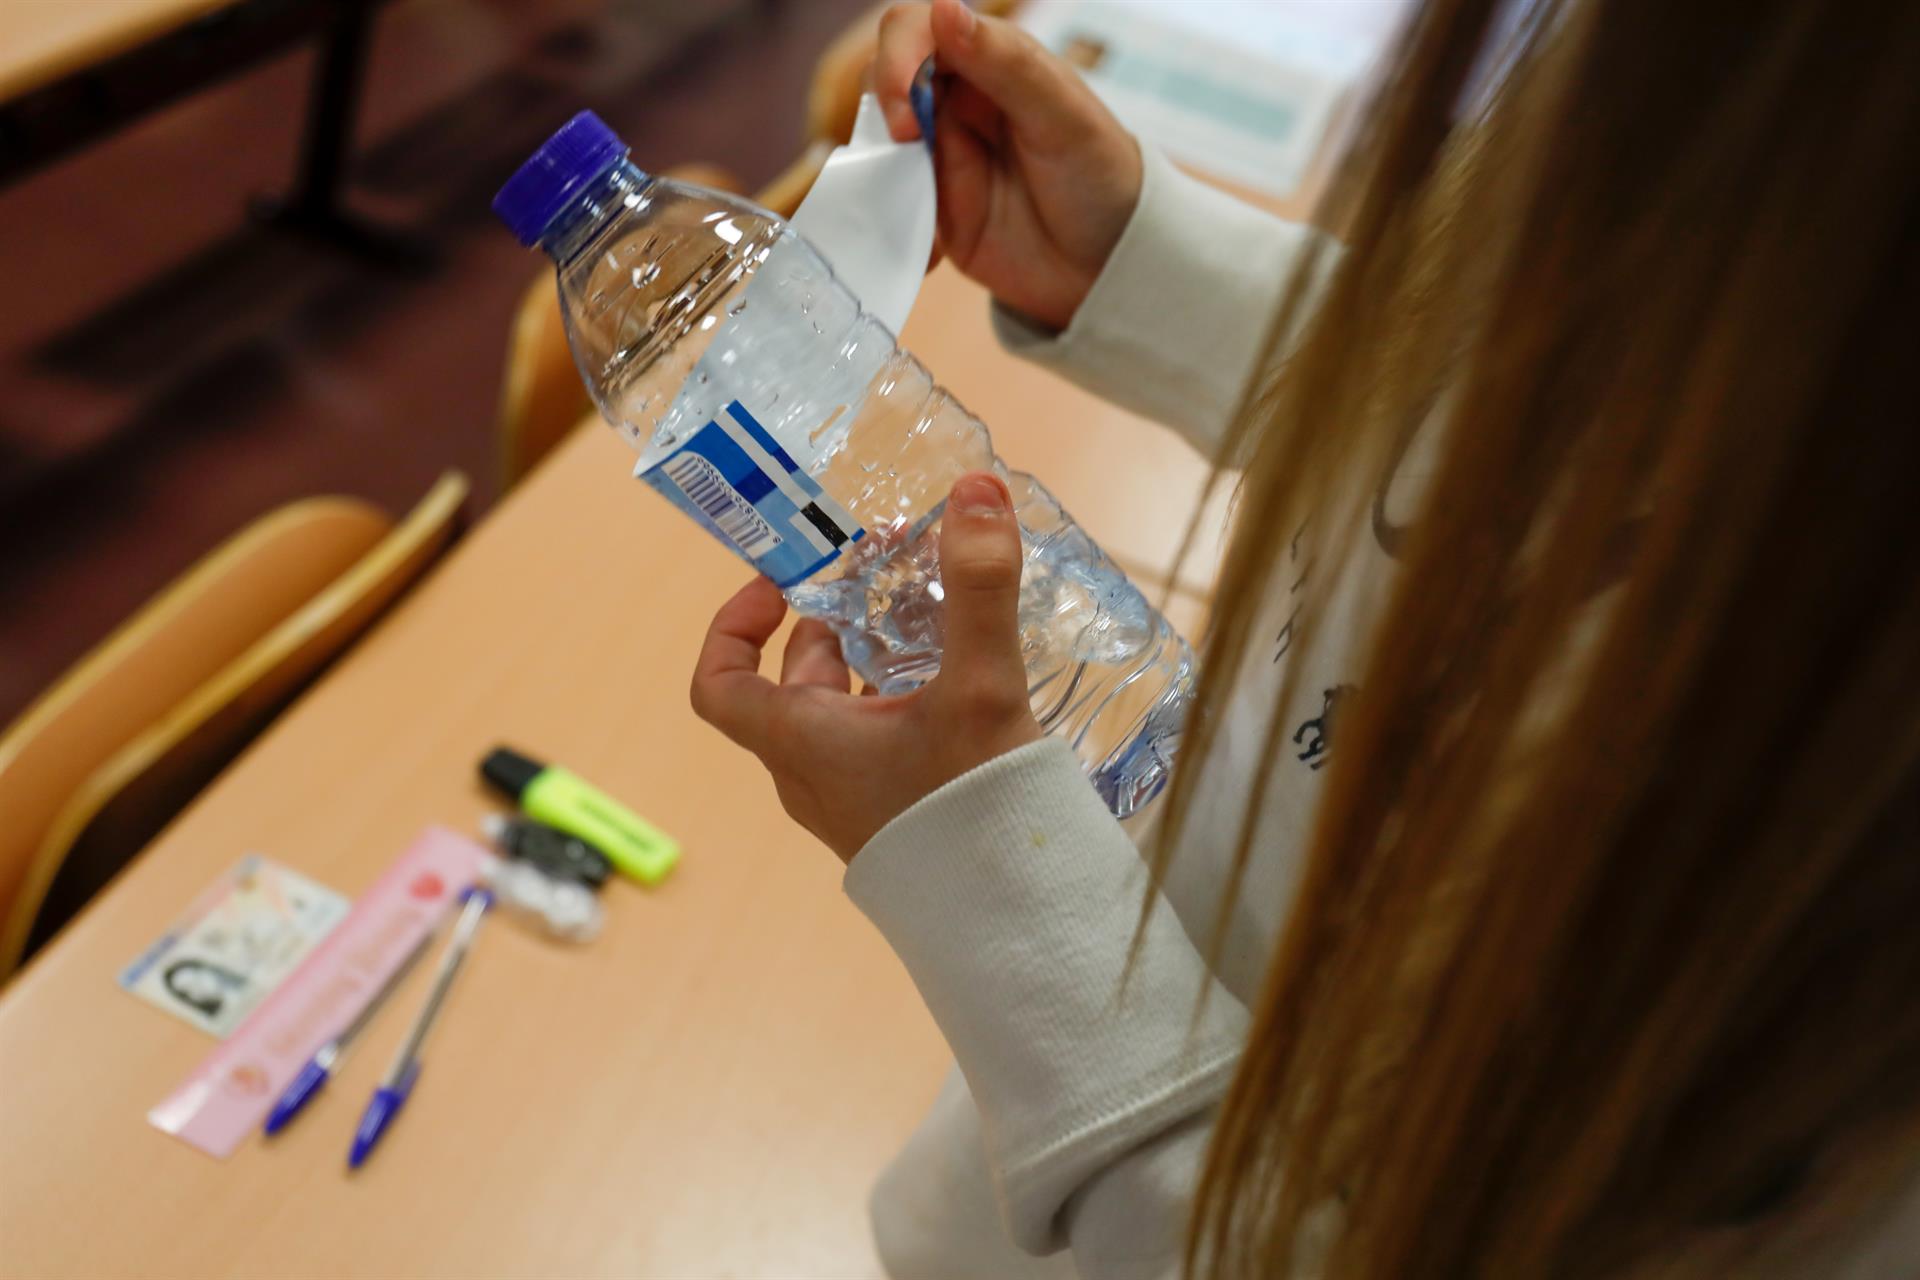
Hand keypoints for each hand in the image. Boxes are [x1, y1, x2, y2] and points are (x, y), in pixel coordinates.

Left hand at [690, 473, 1042, 861]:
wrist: (1015, 924)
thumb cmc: (972, 814)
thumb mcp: (978, 687)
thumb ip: (980, 587)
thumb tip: (975, 491)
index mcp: (801, 740)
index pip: (718, 684)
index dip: (731, 627)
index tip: (778, 585)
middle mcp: (813, 774)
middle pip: (796, 684)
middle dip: (838, 622)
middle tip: (889, 576)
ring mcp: (855, 803)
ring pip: (845, 713)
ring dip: (879, 660)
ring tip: (938, 617)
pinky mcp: (900, 820)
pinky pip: (882, 745)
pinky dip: (909, 701)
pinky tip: (968, 681)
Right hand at [874, 0, 1142, 330]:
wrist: (1110, 267)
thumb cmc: (1102, 178)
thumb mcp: (1064, 118)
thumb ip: (1006, 64)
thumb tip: (942, 8)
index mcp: (990, 60)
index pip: (918, 28)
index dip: (897, 58)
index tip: (903, 110)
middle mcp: (954, 99)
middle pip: (883, 80)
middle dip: (881, 114)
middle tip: (904, 152)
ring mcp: (937, 153)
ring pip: (875, 142)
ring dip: (877, 171)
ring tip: (913, 206)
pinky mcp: (927, 205)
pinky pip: (885, 203)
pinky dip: (888, 222)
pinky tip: (926, 254)